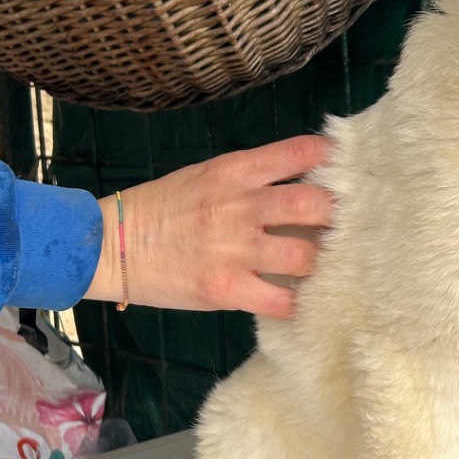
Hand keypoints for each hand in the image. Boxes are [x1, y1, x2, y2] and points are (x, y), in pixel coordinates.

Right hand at [84, 136, 333, 317]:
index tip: (347, 171)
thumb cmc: (165, 208)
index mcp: (234, 171)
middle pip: (314, 205)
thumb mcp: (207, 176)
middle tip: (344, 226)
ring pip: (305, 256)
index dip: (332, 160)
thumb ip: (254, 178)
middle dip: (338, 216)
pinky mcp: (225, 289)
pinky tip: (300, 300)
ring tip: (321, 265)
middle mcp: (239, 206)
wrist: (111, 245)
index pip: (299, 154)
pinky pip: (280, 301)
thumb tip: (306, 182)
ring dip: (321, 262)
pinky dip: (297, 303)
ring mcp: (233, 250)